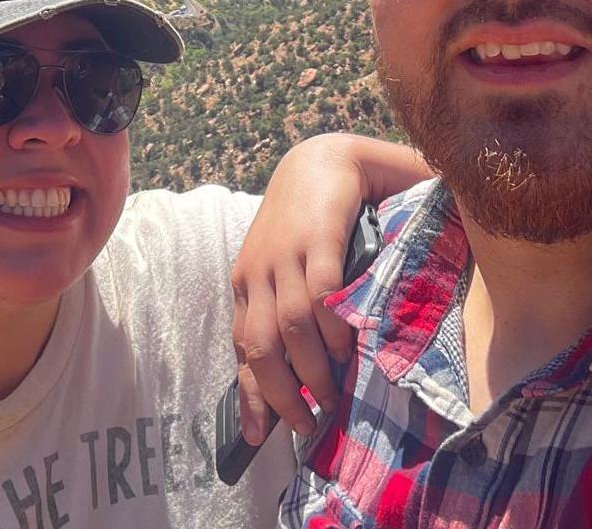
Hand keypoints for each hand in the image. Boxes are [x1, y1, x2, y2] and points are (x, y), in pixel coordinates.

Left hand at [230, 135, 367, 441]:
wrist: (325, 155)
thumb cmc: (308, 216)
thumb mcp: (287, 262)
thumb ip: (291, 306)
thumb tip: (308, 370)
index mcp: (248, 278)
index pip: (243, 345)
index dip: (252, 393)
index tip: (259, 437)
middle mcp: (260, 269)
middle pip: (260, 346)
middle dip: (281, 394)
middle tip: (308, 424)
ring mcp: (288, 252)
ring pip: (291, 327)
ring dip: (312, 369)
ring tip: (334, 395)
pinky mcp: (320, 235)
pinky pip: (322, 293)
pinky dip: (333, 325)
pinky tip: (348, 344)